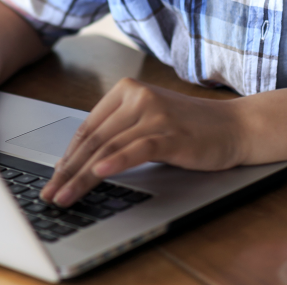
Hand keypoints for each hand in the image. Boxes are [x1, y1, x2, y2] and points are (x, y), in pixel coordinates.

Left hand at [41, 78, 245, 206]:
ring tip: (66, 195)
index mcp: (127, 90)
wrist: (236, 127)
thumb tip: (80, 161)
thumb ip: (119, 131)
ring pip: (108, 148)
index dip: (68, 156)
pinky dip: (115, 163)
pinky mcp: (170, 133)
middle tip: (51, 193)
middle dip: (68, 171)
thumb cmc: (191, 128)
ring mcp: (154, 114)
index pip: (88, 127)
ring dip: (82, 177)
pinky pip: (135, 149)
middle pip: (94, 139)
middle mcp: (138, 97)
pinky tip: (98, 175)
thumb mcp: (149, 121)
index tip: (54, 178)